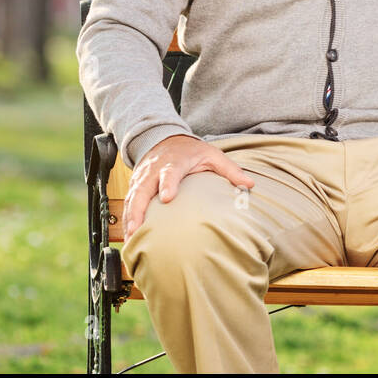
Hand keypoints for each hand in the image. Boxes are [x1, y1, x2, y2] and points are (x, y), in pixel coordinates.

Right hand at [122, 134, 255, 240]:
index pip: (170, 172)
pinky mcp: (136, 186)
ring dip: (129, 217)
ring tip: (131, 237)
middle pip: (143, 188)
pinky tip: (128, 235)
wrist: (165, 140)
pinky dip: (126, 218)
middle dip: (139, 208)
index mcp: (174, 162)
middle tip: (138, 227)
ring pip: (132, 198)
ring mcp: (142, 178)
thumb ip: (230, 170)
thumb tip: (250, 184)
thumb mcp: (212, 155)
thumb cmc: (192, 151)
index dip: (168, 184)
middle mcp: (154, 170)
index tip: (167, 197)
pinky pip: (127, 203)